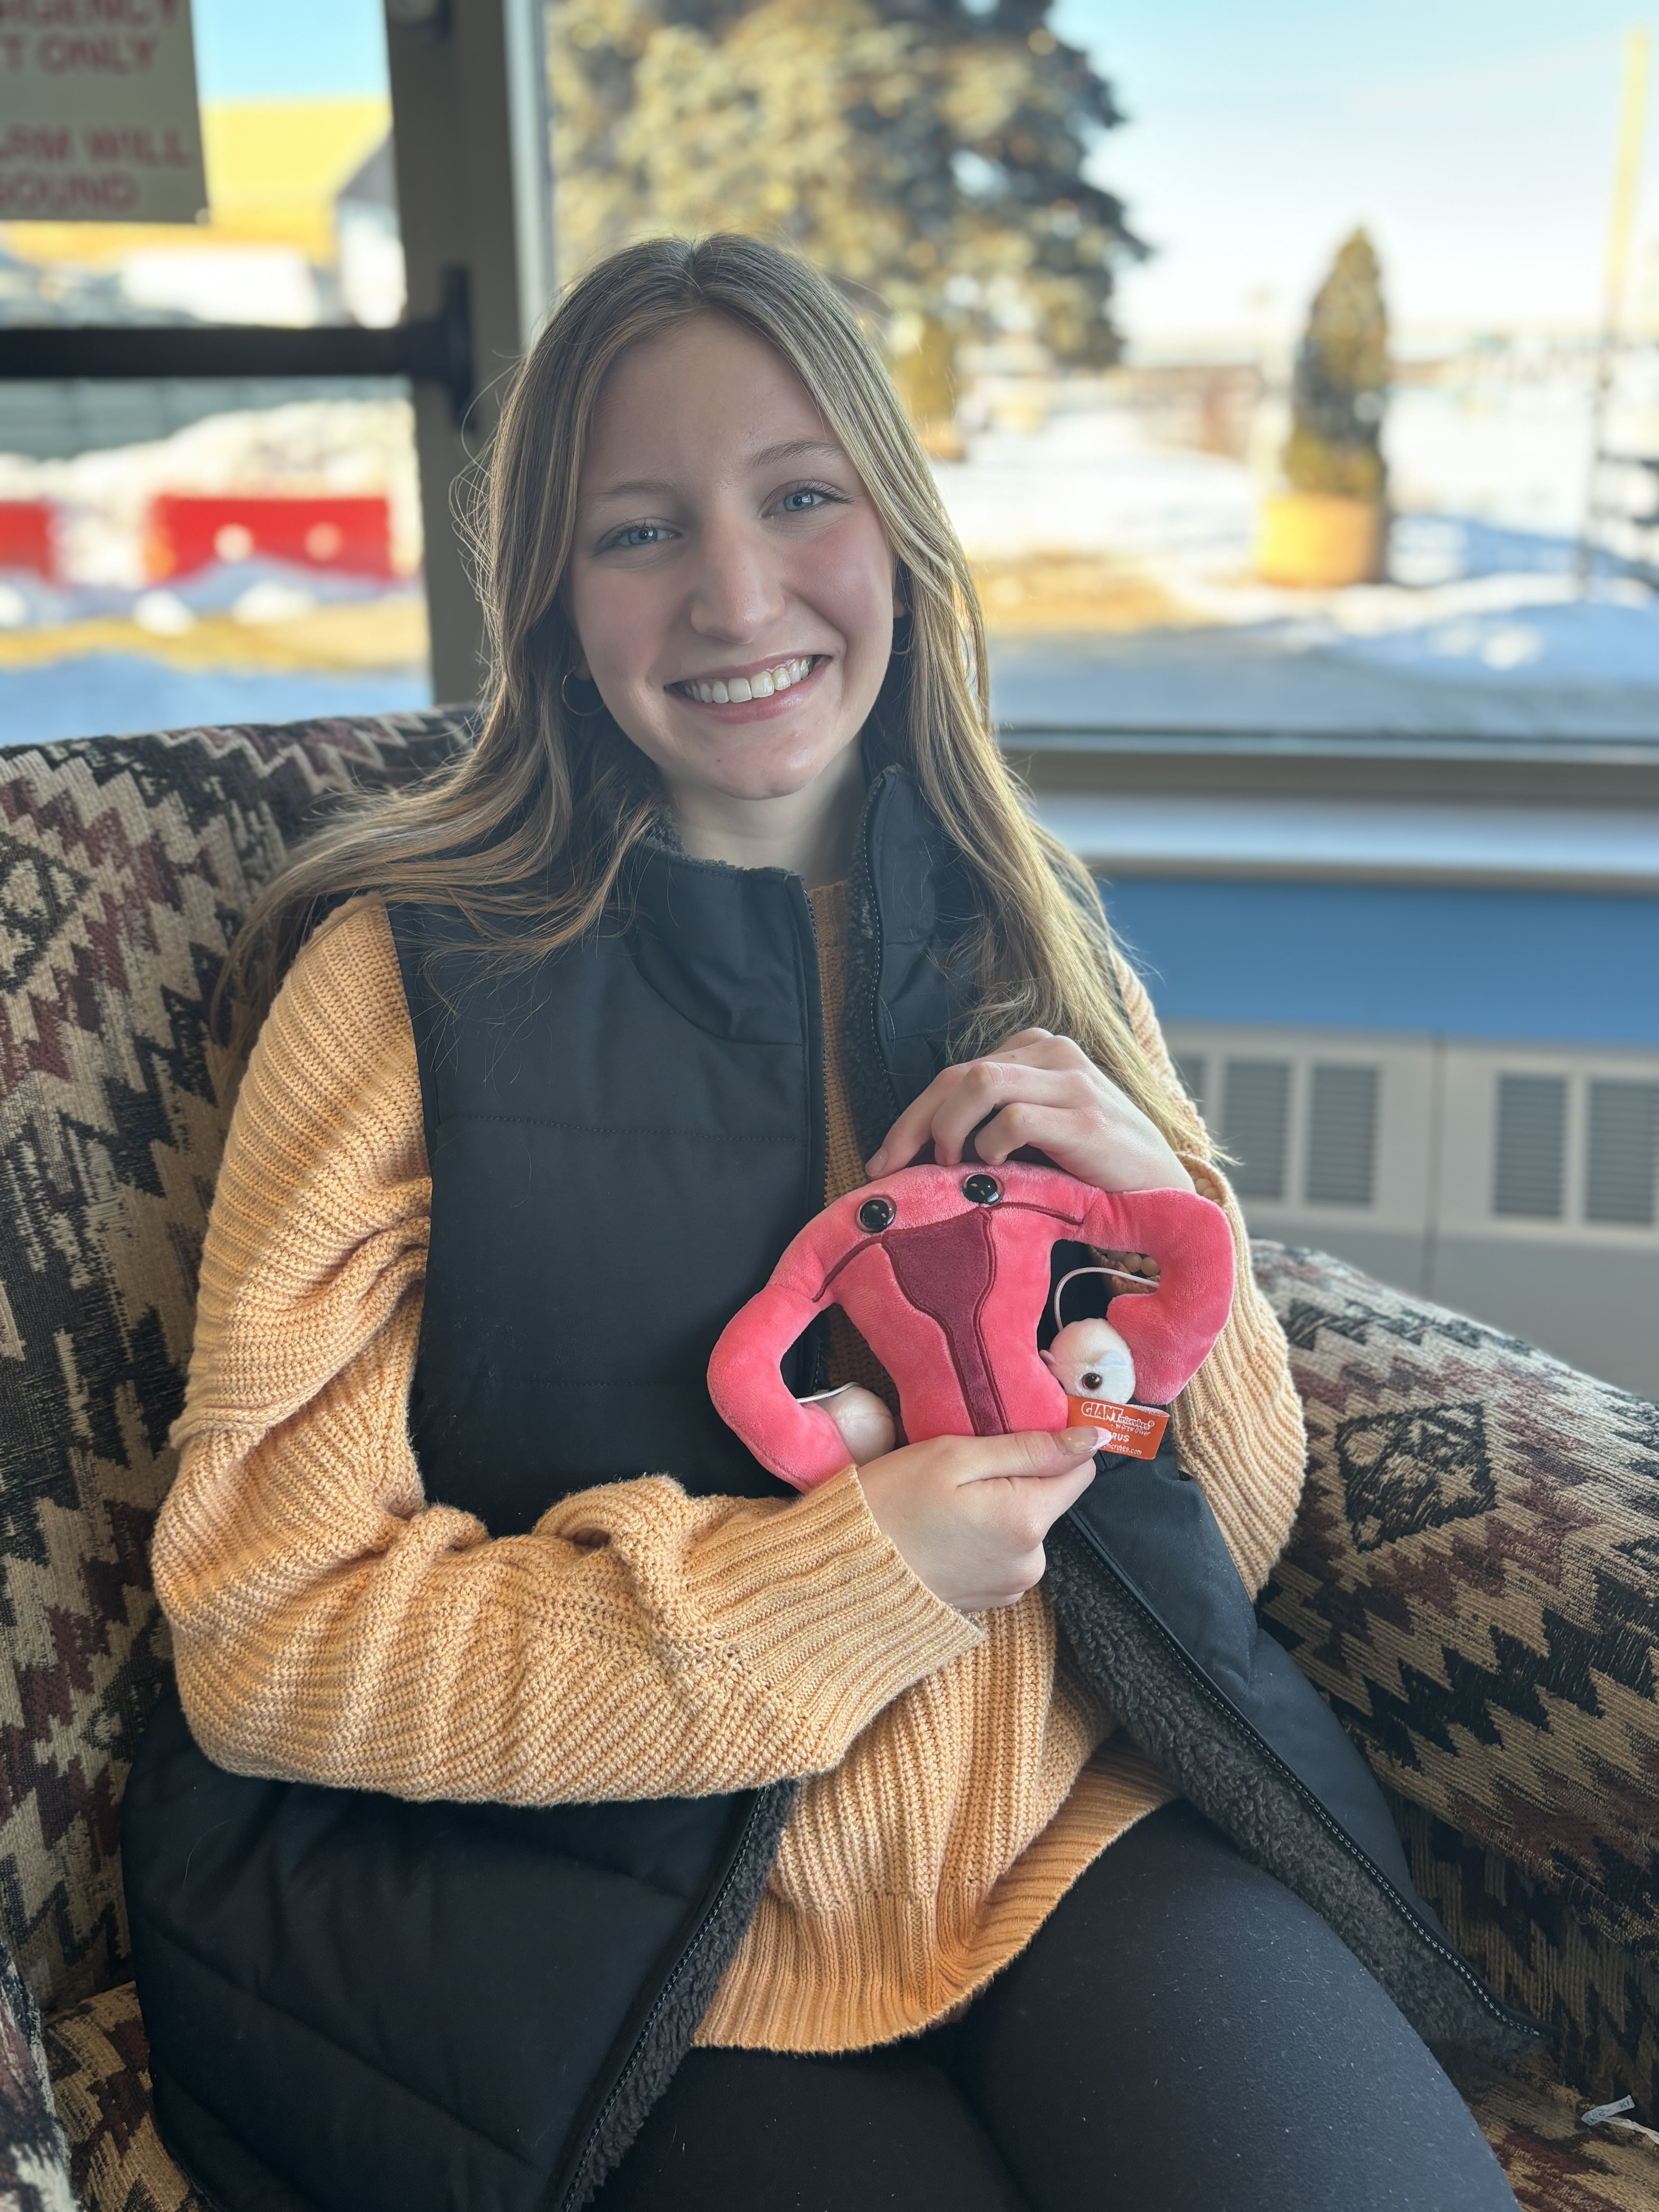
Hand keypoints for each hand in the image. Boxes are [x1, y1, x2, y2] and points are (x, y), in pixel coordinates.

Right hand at [856, 1427, 1100, 1611]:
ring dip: (999, 1509)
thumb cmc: (891, 1504)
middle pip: (1049, 1498)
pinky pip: (1005, 1553)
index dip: (1053, 1445)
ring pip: (1026, 1524)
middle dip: (1016, 1479)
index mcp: (1026, 1519)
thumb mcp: (955, 1457)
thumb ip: (1028, 1448)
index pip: (1079, 1470)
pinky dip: (984, 1537)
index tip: (1013, 1436)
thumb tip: (1092, 1437)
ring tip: (948, 1504)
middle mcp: (1030, 1561)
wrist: (844, 1571)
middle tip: (962, 1472)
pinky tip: (947, 1531)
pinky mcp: (991, 1599)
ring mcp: (1011, 1585)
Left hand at [866, 1029, 1192, 1195]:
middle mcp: (1055, 1053)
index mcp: (1037, 1050)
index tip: (884, 1160)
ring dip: (950, 1127)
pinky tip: (993, 1168)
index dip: (911, 1116)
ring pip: (981, 1083)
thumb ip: (991, 1122)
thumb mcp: (1037, 1133)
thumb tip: (921, 1150)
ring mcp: (1074, 1082)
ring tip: (949, 1165)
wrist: (1162, 1193)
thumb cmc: (1091, 1167)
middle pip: (958, 1075)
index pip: (956, 1072)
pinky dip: (992, 1145)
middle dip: (913, 1124)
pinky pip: (1015, 1118)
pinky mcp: (1087, 1118)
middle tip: (890, 1170)